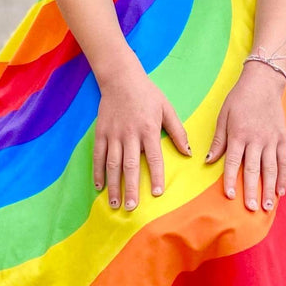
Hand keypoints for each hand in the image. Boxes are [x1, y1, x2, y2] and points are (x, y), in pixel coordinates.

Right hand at [94, 64, 190, 209]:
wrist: (121, 78)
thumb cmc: (148, 94)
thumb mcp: (167, 109)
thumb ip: (177, 131)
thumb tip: (188, 153)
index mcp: (149, 129)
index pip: (154, 157)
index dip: (156, 176)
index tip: (158, 193)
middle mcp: (130, 134)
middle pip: (130, 166)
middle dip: (131, 188)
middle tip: (132, 207)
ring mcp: (113, 134)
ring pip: (112, 164)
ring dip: (114, 185)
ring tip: (115, 203)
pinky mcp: (101, 132)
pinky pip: (98, 156)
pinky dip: (98, 172)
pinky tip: (99, 187)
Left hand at [205, 62, 285, 211]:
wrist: (263, 82)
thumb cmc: (239, 99)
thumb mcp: (223, 116)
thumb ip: (218, 141)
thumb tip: (208, 160)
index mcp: (238, 134)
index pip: (232, 162)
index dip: (230, 179)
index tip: (229, 196)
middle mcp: (255, 139)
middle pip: (253, 169)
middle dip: (251, 190)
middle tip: (250, 208)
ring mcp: (271, 139)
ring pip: (270, 168)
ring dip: (268, 189)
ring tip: (266, 206)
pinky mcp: (282, 138)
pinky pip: (283, 161)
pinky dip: (282, 177)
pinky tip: (280, 192)